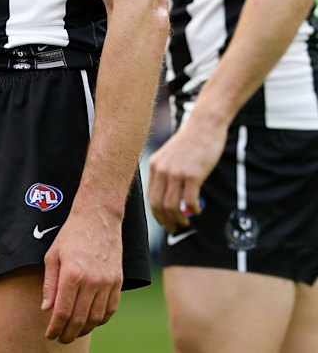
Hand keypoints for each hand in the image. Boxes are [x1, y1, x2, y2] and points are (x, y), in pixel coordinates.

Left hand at [42, 209, 121, 343]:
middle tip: (61, 338)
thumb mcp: (53, 255)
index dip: (55, 328)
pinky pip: (111, 309)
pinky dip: (101, 320)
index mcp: (72, 274)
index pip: (62, 312)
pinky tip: (92, 321)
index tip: (50, 335)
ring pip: (96, 318)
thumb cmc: (72, 234)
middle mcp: (91, 281)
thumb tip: (47, 310)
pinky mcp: (118, 280)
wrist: (98, 216)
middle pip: (79, 319)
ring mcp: (107, 282)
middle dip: (68, 334)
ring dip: (84, 329)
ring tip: (75, 331)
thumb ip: (49, 284)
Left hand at [148, 116, 226, 232]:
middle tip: (173, 229)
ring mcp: (176, 172)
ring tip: (185, 223)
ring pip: (172, 206)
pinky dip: (193, 210)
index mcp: (154, 165)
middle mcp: (162, 170)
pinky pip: (190, 201)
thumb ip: (166, 172)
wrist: (204, 125)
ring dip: (178, 219)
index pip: (150, 197)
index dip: (156, 213)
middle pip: (158, 204)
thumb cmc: (190, 141)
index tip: (164, 221)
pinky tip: (197, 211)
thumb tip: (169, 195)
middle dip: (165, 221)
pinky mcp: (192, 175)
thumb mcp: (170, 155)